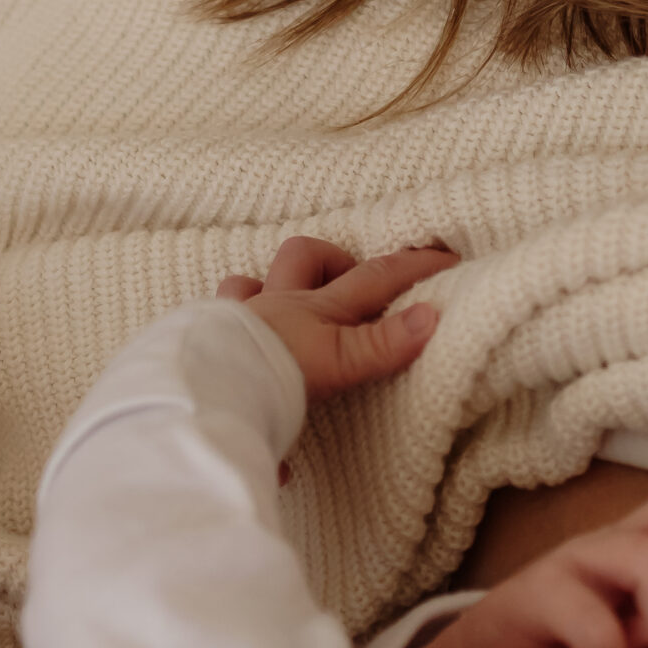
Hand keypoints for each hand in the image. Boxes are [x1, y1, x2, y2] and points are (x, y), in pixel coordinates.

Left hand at [218, 236, 456, 402]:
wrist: (207, 391)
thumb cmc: (273, 377)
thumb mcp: (339, 362)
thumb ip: (383, 344)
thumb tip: (431, 320)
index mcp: (314, 310)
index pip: (374, 278)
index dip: (413, 265)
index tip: (447, 257)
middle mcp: (274, 304)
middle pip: (304, 257)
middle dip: (333, 258)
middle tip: (353, 280)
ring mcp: (234, 319)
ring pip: (246, 282)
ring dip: (267, 288)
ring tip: (285, 308)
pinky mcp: (200, 341)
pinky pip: (210, 328)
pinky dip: (223, 337)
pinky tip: (235, 364)